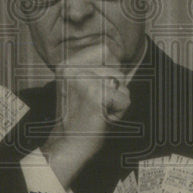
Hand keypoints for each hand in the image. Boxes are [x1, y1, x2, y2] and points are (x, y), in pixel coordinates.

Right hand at [45, 44, 130, 186]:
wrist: (67, 144)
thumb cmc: (79, 117)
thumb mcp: (81, 84)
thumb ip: (95, 67)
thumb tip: (116, 53)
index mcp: (67, 63)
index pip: (105, 48)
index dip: (111, 69)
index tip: (96, 89)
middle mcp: (72, 68)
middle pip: (116, 67)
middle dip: (115, 88)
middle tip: (96, 104)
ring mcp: (84, 80)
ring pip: (122, 83)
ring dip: (117, 99)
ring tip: (99, 110)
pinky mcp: (96, 95)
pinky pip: (125, 99)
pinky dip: (119, 112)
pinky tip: (102, 118)